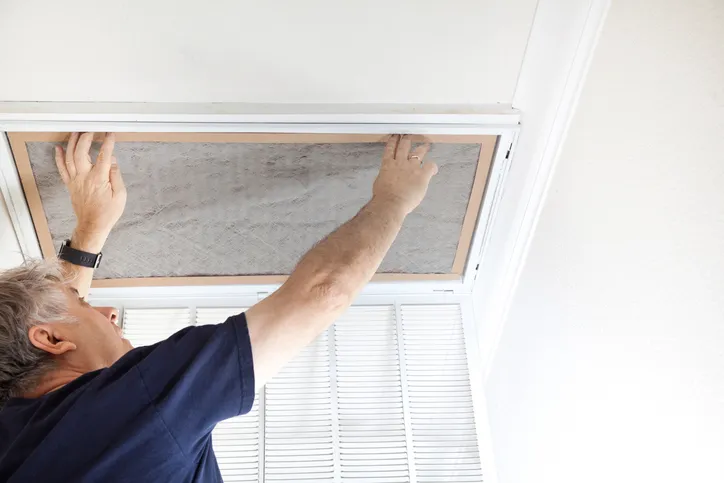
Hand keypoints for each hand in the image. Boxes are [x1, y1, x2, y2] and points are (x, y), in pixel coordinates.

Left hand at [55, 133, 126, 248]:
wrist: (93, 225)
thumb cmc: (108, 213)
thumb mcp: (120, 196)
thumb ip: (116, 176)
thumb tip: (112, 161)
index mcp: (99, 179)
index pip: (104, 155)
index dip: (107, 143)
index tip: (110, 134)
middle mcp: (84, 177)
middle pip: (81, 152)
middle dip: (86, 138)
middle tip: (92, 130)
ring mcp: (75, 180)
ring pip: (70, 157)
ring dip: (72, 143)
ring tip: (77, 133)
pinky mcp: (70, 185)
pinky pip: (62, 168)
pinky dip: (59, 157)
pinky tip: (59, 148)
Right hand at [372, 134, 437, 214]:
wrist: (391, 202)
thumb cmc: (383, 196)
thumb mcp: (380, 182)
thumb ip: (385, 176)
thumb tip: (388, 176)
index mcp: (388, 165)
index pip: (390, 149)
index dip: (393, 141)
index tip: (395, 136)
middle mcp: (400, 162)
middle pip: (404, 146)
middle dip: (406, 139)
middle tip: (408, 135)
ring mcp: (412, 167)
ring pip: (418, 152)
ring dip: (422, 148)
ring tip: (425, 145)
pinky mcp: (422, 175)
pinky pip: (431, 166)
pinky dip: (433, 166)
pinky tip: (433, 169)